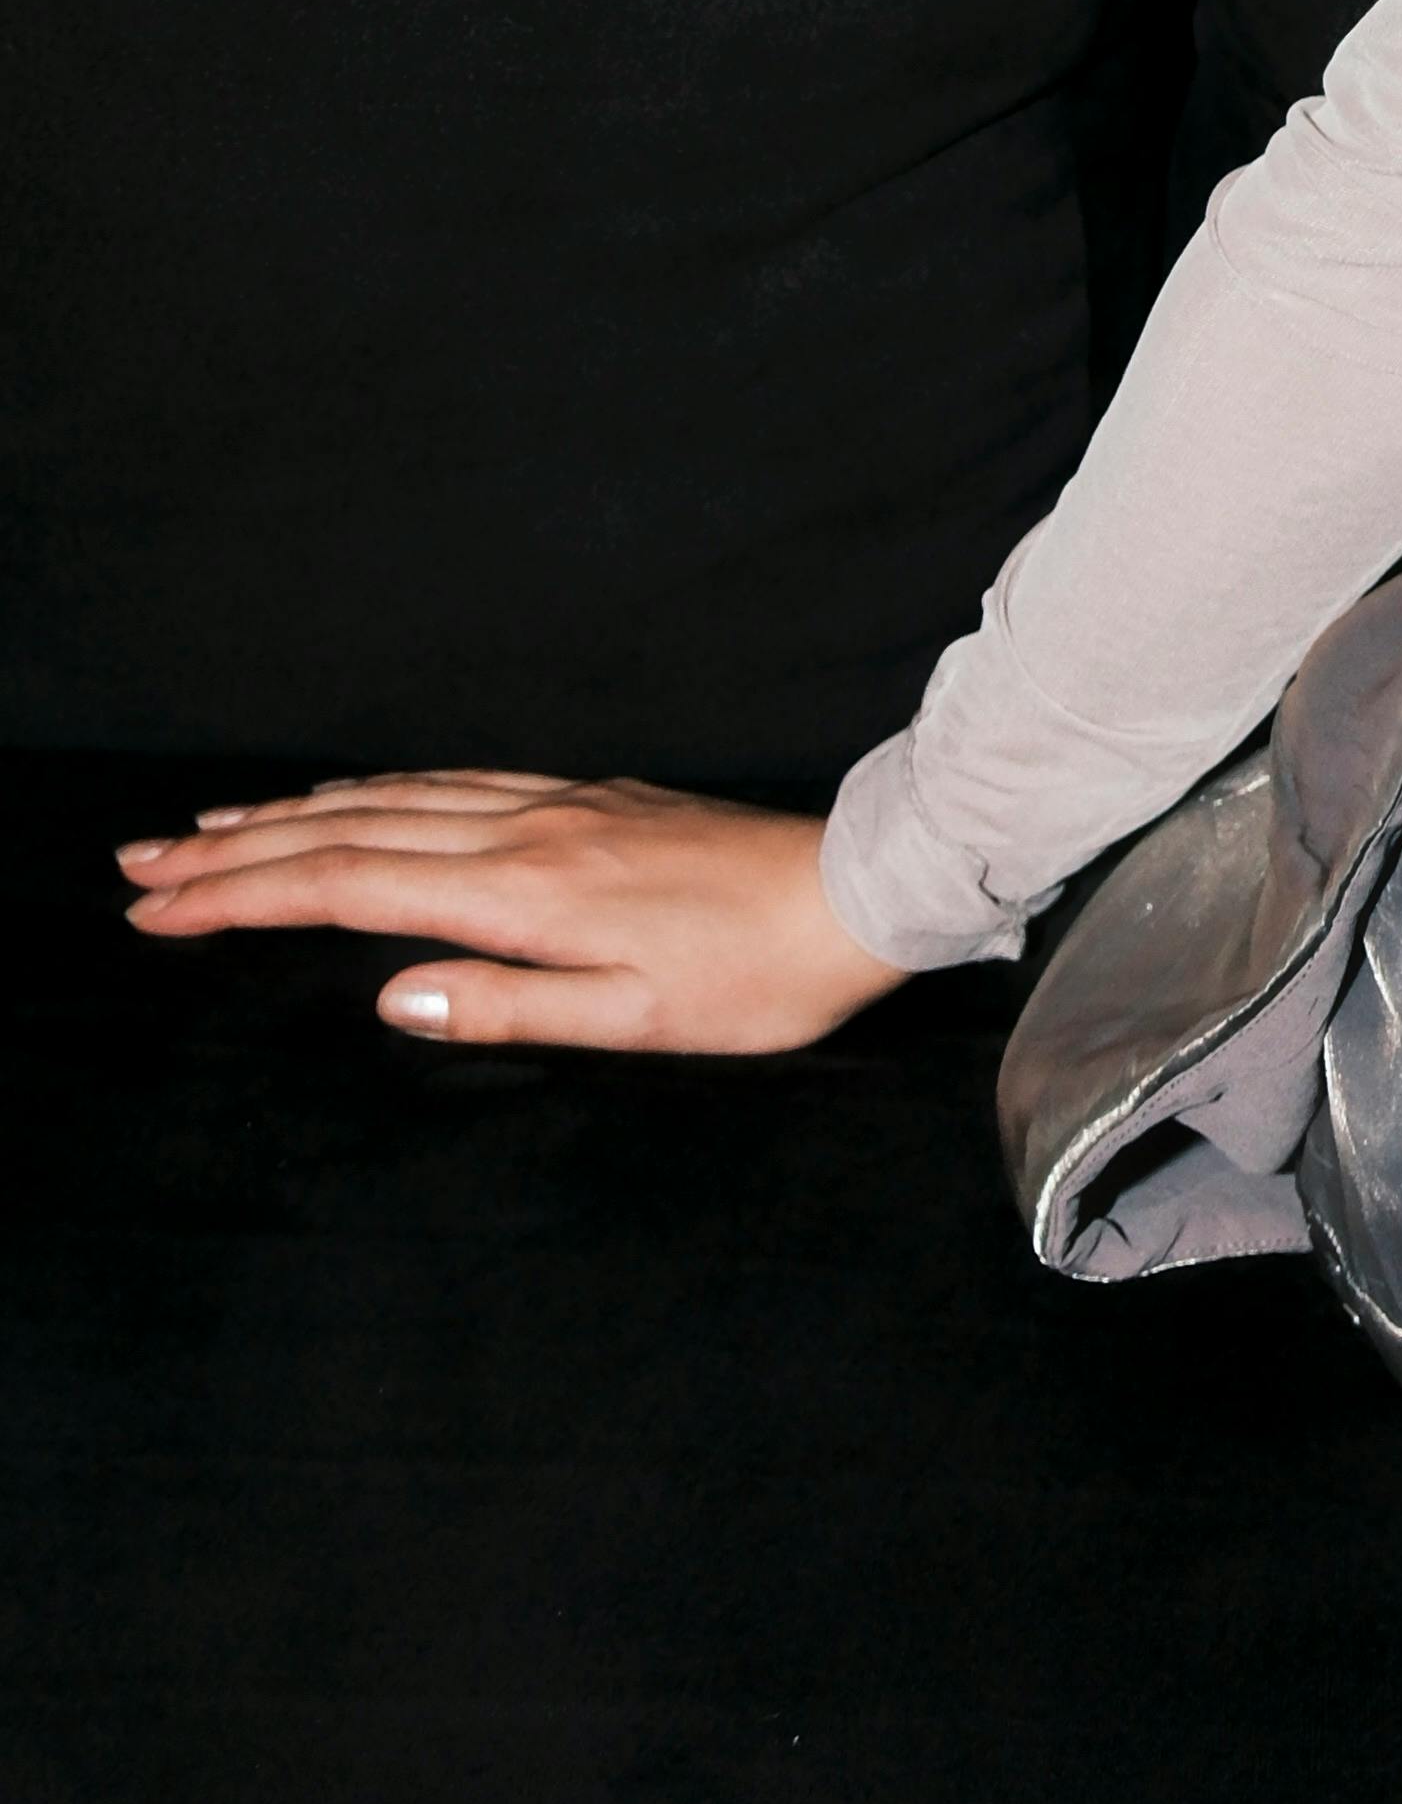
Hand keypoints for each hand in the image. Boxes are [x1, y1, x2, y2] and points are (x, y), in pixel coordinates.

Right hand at [117, 773, 904, 1057]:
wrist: (859, 890)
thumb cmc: (758, 976)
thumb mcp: (635, 1022)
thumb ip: (504, 1007)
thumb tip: (389, 995)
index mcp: (524, 895)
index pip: (347, 890)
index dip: (242, 899)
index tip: (161, 912)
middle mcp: (526, 833)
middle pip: (349, 832)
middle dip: (234, 851)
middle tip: (141, 866)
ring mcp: (556, 804)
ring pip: (394, 798)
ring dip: (292, 813)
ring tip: (213, 828)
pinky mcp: (588, 795)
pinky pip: (452, 782)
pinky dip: (376, 790)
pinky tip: (351, 798)